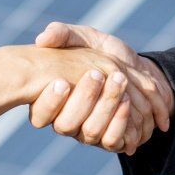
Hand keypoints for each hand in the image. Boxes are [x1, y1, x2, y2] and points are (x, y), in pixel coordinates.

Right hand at [0, 44, 143, 146]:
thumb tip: (42, 38)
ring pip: (91, 132)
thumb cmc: (102, 53)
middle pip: (66, 125)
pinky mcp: (110, 140)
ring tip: (119, 79)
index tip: (62, 82)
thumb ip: (62, 34)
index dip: (48, 102)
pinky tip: (126, 100)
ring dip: (105, 106)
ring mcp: (88, 134)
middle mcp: (67, 122)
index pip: (39, 115)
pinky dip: (120, 121)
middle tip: (96, 74)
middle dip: (82, 100)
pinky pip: (112, 140)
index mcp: (53, 102)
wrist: (135, 69)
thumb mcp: (83, 37)